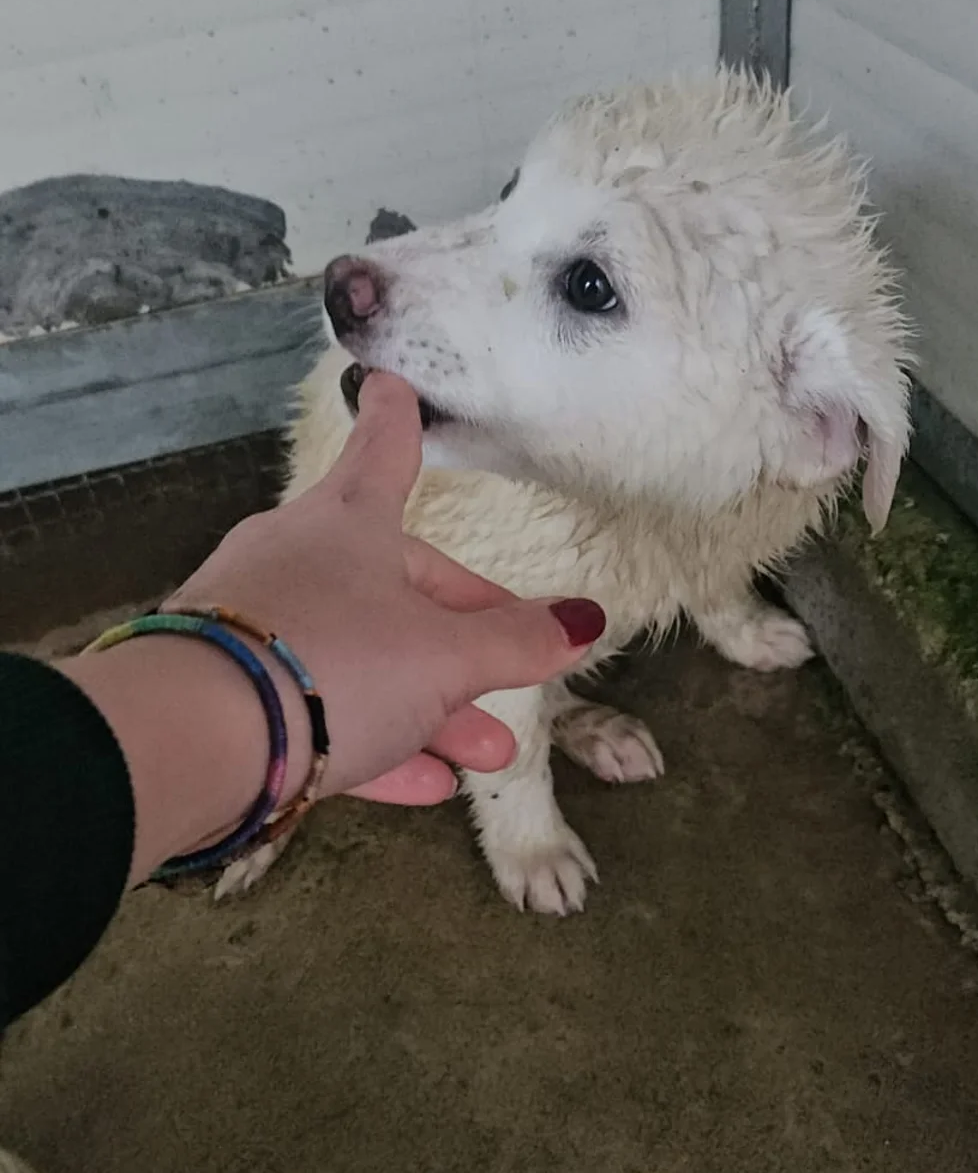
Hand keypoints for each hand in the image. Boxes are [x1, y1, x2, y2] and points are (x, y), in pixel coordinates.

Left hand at [169, 371, 605, 805]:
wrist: (198, 737)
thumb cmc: (335, 662)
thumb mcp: (444, 657)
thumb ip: (515, 643)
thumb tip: (584, 620)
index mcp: (348, 525)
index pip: (384, 457)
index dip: (398, 425)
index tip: (389, 384)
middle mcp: (296, 561)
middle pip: (391, 587)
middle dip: (459, 641)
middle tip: (510, 680)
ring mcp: (257, 627)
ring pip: (360, 659)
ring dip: (429, 707)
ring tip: (485, 756)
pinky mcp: (235, 697)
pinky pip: (319, 713)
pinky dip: (374, 743)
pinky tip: (426, 789)